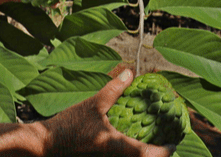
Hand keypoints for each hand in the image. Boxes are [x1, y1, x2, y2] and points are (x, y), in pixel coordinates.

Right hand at [42, 70, 173, 155]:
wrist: (45, 145)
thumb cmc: (69, 125)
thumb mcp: (92, 104)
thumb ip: (113, 89)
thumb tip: (130, 72)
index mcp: (116, 146)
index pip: (149, 154)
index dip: (166, 150)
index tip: (175, 142)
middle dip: (158, 155)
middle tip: (167, 141)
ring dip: (145, 155)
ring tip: (153, 143)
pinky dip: (132, 155)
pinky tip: (131, 145)